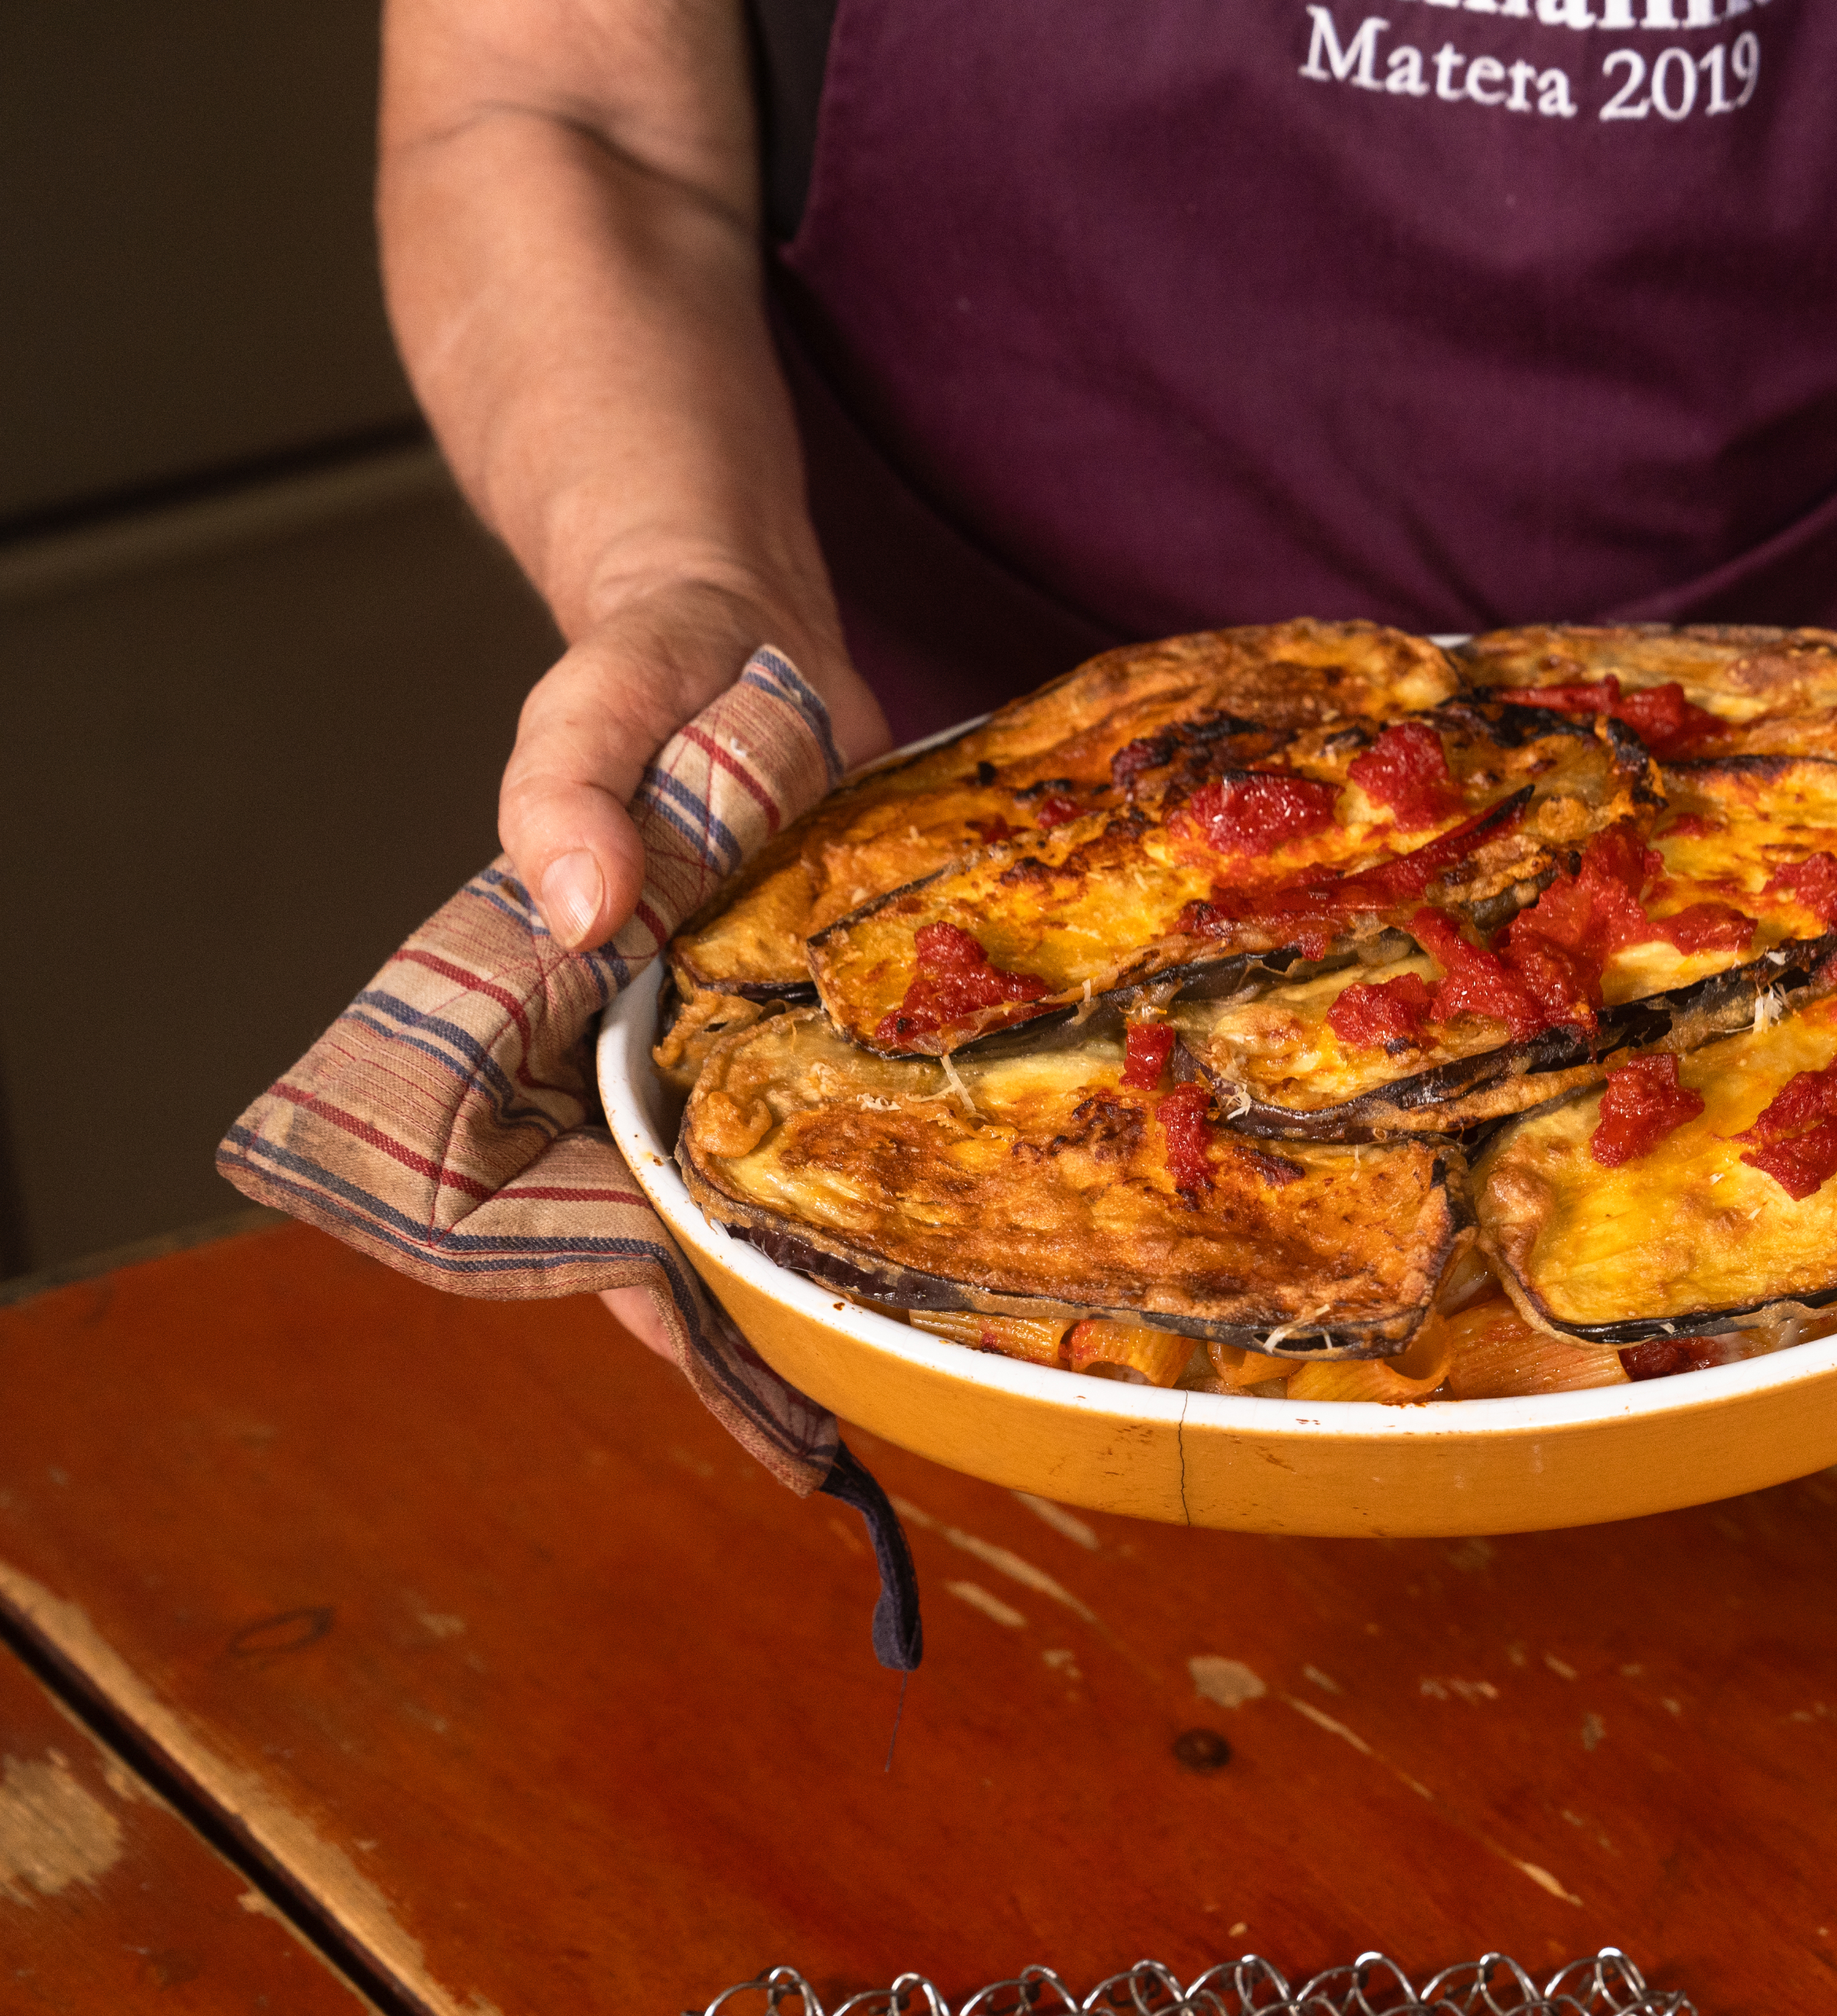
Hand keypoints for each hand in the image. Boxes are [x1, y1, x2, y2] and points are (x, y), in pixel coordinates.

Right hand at [505, 575, 889, 1365]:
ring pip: (739, 1178)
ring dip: (794, 1268)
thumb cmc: (653, 665)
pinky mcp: (800, 1001)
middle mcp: (634, 1035)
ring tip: (876, 1375)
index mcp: (557, 999)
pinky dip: (859, 1170)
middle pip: (649, 1210)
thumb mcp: (596, 703)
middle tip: (812, 1425)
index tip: (699, 1357)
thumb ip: (569, 793)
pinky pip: (820, 1105)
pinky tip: (931, 1240)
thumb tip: (581, 910)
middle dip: (720, 1317)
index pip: (549, 1173)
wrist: (741, 624)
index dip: (617, 1276)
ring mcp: (720, 1026)